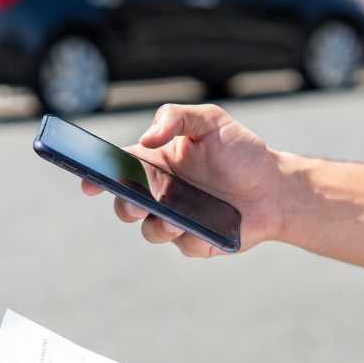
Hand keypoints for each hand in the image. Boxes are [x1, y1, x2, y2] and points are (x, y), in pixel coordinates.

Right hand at [81, 103, 284, 256]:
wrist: (276, 187)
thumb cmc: (241, 152)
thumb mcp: (212, 121)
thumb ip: (177, 117)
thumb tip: (147, 138)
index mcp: (156, 161)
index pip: (118, 166)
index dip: (97, 174)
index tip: (88, 181)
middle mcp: (160, 191)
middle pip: (125, 203)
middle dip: (124, 206)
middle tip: (137, 204)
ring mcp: (175, 218)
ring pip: (150, 230)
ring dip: (157, 227)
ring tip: (175, 220)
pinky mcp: (195, 240)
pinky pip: (182, 244)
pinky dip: (190, 237)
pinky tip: (206, 227)